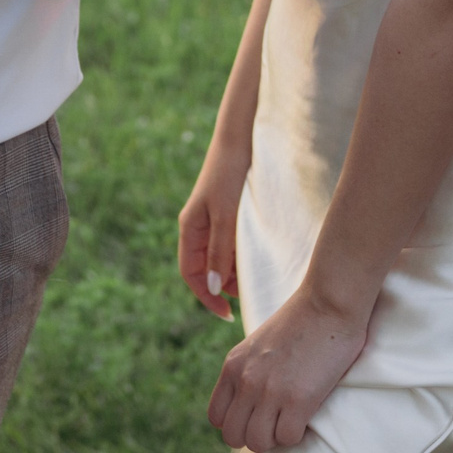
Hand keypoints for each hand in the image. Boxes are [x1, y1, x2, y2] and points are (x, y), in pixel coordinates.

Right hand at [177, 148, 248, 320]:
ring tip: (260, 271)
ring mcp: (213, 221)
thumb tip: (213, 288)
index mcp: (190, 229)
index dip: (206, 298)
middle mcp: (199, 228)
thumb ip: (220, 251)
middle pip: (207, 270)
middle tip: (252, 290)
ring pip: (222, 259)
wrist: (240, 138)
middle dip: (226, 286)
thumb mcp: (226, 215)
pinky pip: (232, 245)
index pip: (191, 275)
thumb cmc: (230, 174)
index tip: (228, 314)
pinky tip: (262, 253)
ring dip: (237, 270)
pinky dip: (244, 255)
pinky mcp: (229, 214)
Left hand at [206, 281, 371, 451]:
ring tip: (291, 420)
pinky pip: (287, 439)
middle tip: (275, 423)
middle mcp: (246, 380)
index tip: (257, 417)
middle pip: (233, 436)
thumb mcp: (258, 345)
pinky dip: (297, 434)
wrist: (328, 304)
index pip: (216, 418)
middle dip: (254, 436)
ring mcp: (270, 391)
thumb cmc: (300, 323)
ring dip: (275, 438)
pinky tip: (306, 417)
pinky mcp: (298, 400)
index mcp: (233, 366)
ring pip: (258, 443)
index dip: (237, 423)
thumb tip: (249, 402)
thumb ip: (248, 370)